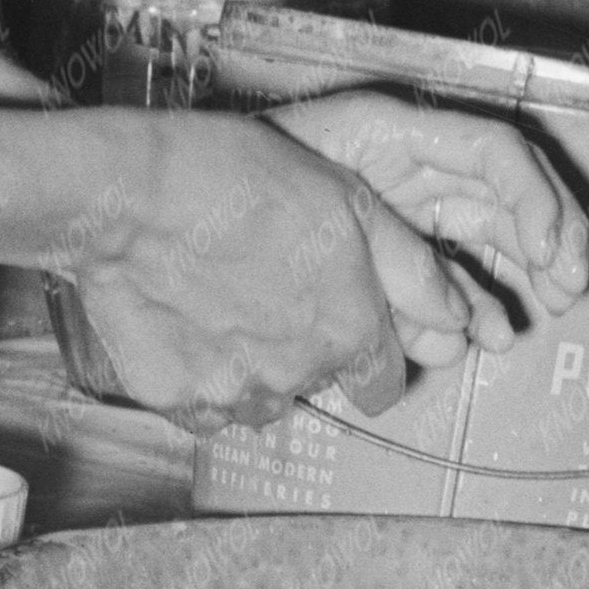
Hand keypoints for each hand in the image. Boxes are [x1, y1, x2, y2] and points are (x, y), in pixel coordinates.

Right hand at [51, 112, 429, 432]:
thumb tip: (456, 319)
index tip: (339, 322)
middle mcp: (298, 375)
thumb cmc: (239, 181)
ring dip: (252, 367)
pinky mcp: (173, 398)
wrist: (133, 193)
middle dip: (302, 348)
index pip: (382, 381)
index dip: (366, 350)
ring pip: (259, 399)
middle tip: (267, 288)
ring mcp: (233, 393)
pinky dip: (199, 377)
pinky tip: (187, 322)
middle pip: (317, 383)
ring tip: (222, 301)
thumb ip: (412, 270)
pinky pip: (201, 407)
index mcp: (350, 331)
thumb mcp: (350, 202)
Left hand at [261, 93, 588, 339]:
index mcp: (401, 131)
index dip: (538, 198)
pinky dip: (467, 306)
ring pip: (482, 240)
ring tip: (518, 330)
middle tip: (568, 292)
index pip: (498, 151)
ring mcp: (400, 207)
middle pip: (506, 195)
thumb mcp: (324, 206)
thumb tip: (459, 324)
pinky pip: (442, 275)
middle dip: (547, 243)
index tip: (552, 252)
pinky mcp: (383, 252)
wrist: (165, 207)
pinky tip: (487, 336)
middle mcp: (413, 164)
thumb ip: (397, 260)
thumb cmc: (239, 184)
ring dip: (512, 282)